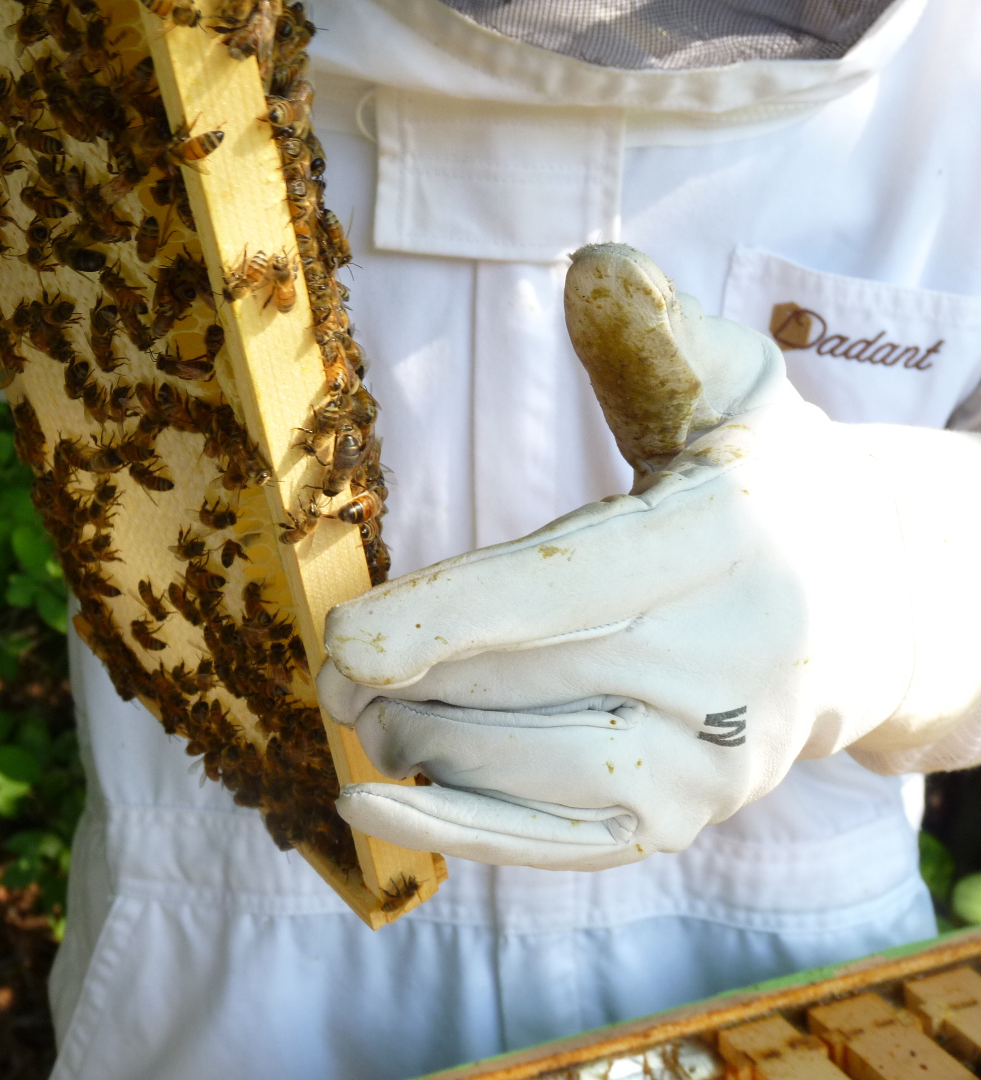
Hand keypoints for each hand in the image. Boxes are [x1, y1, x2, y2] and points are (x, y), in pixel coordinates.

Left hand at [318, 243, 980, 870]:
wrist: (865, 612)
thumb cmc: (765, 487)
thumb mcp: (735, 387)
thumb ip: (656, 335)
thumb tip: (594, 268)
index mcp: (724, 543)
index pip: (557, 593)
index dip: (438, 621)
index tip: (343, 639)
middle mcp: (724, 665)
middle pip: (506, 686)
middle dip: (394, 679)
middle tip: (334, 664)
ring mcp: (705, 763)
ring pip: (507, 767)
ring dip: (410, 736)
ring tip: (376, 704)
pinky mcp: (678, 821)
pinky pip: (543, 842)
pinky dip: (446, 829)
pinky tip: (368, 801)